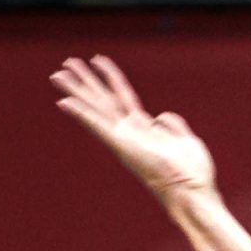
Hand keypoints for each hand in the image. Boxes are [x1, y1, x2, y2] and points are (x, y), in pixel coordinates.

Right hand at [51, 55, 215, 199]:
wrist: (192, 192)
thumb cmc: (193, 172)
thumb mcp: (186, 140)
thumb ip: (173, 124)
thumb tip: (160, 116)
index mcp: (144, 128)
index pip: (123, 95)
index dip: (111, 76)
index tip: (97, 59)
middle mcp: (129, 132)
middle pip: (103, 99)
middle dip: (85, 81)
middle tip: (66, 63)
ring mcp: (123, 139)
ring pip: (95, 108)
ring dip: (76, 92)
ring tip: (56, 75)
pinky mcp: (121, 147)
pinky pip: (98, 126)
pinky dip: (82, 115)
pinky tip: (64, 103)